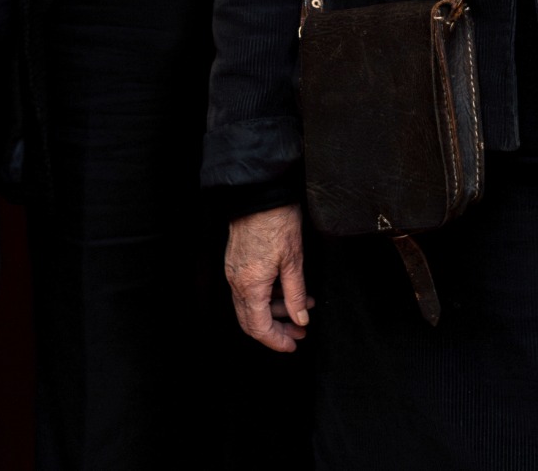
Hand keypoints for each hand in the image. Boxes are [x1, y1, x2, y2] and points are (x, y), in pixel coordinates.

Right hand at [225, 205, 310, 352]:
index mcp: (250, 286)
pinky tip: (289, 291)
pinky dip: (268, 296)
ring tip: (303, 308)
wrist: (259, 192)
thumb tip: (300, 319)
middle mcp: (236, 282)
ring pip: (251, 305)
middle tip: (299, 331)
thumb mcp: (294, 260)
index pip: (259, 327)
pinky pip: (249, 289)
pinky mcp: (236, 262)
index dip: (276, 341)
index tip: (293, 344)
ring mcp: (234, 272)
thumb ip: (296, 294)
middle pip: (251, 320)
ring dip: (276, 311)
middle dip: (276, 330)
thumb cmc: (277, 221)